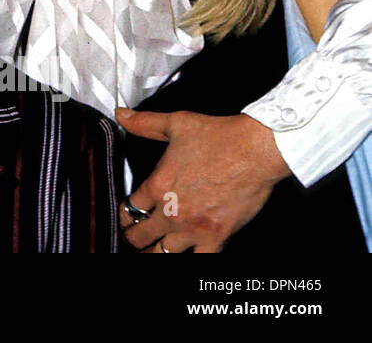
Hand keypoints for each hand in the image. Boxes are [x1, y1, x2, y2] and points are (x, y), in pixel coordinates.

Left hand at [116, 108, 289, 252]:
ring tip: (151, 253)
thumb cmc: (219, 137)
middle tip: (133, 239)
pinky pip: (199, 260)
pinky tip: (187, 256)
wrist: (255, 150)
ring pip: (164, 253)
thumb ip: (144, 124)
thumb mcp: (175, 123)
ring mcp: (194, 227)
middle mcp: (172, 210)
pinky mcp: (217, 236)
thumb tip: (122, 115)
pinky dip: (191, 260)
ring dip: (155, 252)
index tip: (126, 218)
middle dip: (134, 238)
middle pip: (141, 235)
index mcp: (158, 185)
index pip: (129, 208)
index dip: (125, 214)